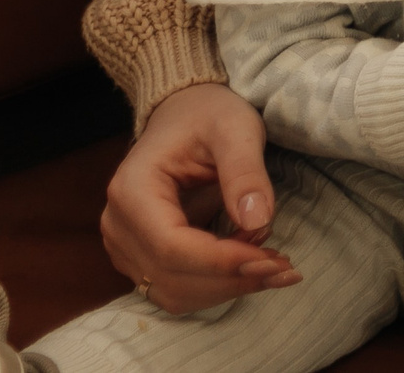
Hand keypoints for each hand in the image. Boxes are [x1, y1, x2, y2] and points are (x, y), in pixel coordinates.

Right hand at [101, 81, 299, 313]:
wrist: (184, 112)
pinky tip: (252, 266)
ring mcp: (125, 246)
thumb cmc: (207, 115)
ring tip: (275, 266)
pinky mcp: (141, 258)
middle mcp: (118, 225)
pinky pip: (176, 288)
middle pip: (171, 276)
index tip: (271, 259)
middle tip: (285, 268)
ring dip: (227, 288)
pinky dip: (216, 286)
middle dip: (232, 278)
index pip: (171, 246)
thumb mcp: (234, 129)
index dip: (222, 262)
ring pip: (174, 292)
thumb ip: (245, 172)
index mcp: (132, 190)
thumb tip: (257, 221)